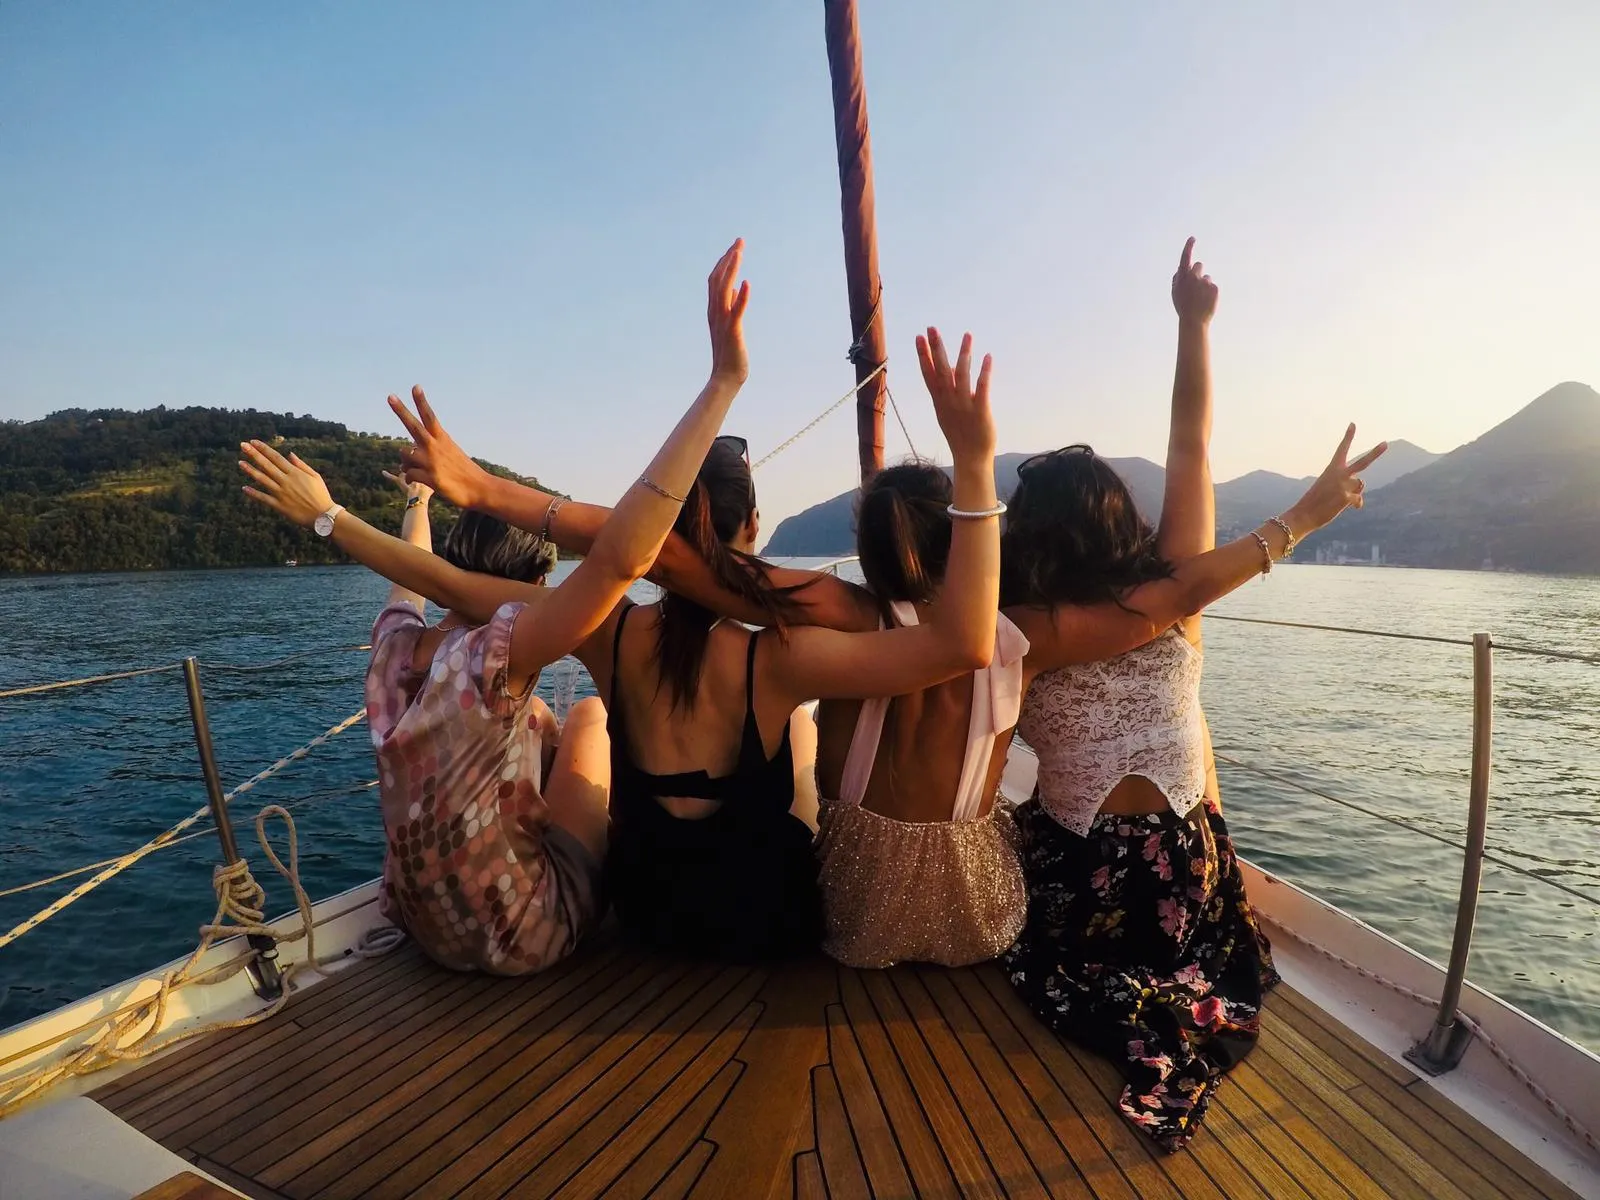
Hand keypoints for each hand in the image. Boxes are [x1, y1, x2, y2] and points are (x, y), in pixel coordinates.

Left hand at [239, 441, 336, 526]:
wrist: (324, 516)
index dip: (264, 449)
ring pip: (263, 480)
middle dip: (254, 454)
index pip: (276, 457)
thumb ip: (301, 465)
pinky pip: (264, 498)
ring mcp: (282, 493)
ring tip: (240, 462)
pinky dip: (254, 493)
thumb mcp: (315, 476)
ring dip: (250, 470)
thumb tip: (290, 454)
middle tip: (242, 445)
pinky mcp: (279, 506)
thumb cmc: (321, 495)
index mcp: (295, 473)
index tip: (253, 441)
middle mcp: (286, 481)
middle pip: (267, 465)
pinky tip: (244, 488)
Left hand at [389, 386, 490, 508]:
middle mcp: (435, 447)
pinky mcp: (430, 478)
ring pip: (404, 454)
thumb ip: (428, 452)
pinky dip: (411, 477)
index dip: (421, 402)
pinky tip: (421, 480)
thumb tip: (404, 458)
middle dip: (401, 410)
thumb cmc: (464, 472)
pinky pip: (409, 474)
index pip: (430, 417)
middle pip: (414, 426)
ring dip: (406, 462)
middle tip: (390, 396)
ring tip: (419, 469)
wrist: (480, 489)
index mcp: (443, 439)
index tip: (415, 387)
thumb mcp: (450, 454)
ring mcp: (431, 462)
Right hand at [707, 239, 750, 384]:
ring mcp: (723, 322)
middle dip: (729, 258)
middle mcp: (715, 312)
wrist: (726, 378)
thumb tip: (737, 288)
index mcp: (714, 310)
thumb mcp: (730, 324)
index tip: (736, 246)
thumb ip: (731, 305)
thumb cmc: (731, 353)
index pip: (715, 279)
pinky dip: (741, 297)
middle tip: (740, 241)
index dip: (724, 261)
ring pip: (724, 290)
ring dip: (732, 269)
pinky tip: (747, 283)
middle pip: (718, 279)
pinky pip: (736, 312)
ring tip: (740, 252)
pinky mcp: (733, 332)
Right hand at [916, 328, 994, 462]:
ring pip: (961, 376)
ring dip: (963, 354)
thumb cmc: (960, 437)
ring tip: (967, 335)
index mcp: (940, 401)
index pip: (928, 374)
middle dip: (935, 349)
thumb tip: (947, 378)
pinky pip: (982, 388)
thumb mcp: (946, 413)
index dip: (923, 355)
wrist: (970, 459)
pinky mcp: (980, 411)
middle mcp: (949, 401)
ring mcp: (964, 406)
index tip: (918, 337)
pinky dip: (984, 372)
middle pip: (940, 371)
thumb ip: (946, 395)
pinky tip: (988, 356)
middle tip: (931, 328)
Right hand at [1171, 237, 1218, 325]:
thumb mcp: (1175, 293)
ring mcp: (1205, 282)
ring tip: (1200, 299)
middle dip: (1198, 272)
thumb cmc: (1183, 307)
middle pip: (1199, 266)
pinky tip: (1206, 302)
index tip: (1192, 239)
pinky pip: (1212, 286)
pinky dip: (1210, 293)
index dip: (1188, 247)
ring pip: (1206, 278)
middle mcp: (1194, 277)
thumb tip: (1180, 269)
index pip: (1186, 257)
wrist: (1194, 321)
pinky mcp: (1214, 288)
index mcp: (1183, 277)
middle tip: (1195, 285)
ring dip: (1204, 285)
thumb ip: (1177, 280)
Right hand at [1285, 425, 1386, 533]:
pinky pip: (1358, 499)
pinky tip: (1346, 507)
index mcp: (1332, 468)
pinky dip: (1355, 504)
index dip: (1348, 436)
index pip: (1342, 449)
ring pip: (1360, 485)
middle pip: (1363, 462)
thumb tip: (1360, 497)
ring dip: (1354, 492)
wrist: (1304, 514)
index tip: (1353, 424)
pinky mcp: (1346, 498)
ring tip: (1339, 498)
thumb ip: (1345, 484)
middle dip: (1375, 453)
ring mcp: (1343, 485)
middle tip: (1385, 444)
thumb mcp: (1328, 486)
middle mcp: (1339, 474)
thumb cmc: (1315, 500)